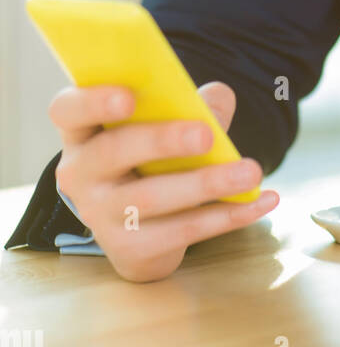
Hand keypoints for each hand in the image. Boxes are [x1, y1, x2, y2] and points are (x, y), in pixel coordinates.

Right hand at [50, 81, 278, 282]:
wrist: (144, 226)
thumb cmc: (152, 156)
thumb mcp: (164, 123)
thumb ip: (190, 104)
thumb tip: (217, 98)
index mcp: (83, 130)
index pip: (68, 109)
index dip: (94, 100)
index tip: (129, 96)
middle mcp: (81, 173)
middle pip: (113, 152)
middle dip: (162, 140)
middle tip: (205, 134)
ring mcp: (101, 215)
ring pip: (150, 198)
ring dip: (206, 183)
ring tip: (251, 172)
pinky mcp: (130, 249)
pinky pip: (182, 231)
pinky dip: (228, 215)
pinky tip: (264, 201)